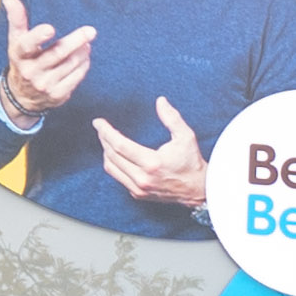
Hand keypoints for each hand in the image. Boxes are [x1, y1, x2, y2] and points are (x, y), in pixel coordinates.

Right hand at [0, 0, 96, 124]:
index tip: (49, 29)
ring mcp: (45, 84)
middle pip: (57, 53)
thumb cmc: (22, 61)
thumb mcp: (16, 41)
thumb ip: (17, 19)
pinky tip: (84, 57)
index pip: (27, 45)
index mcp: (19, 55)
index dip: (38, 36)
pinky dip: (83, 64)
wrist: (22, 95)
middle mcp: (31, 71)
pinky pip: (77, 76)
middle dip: (75, 41)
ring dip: (82, 51)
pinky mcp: (57, 94)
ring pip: (70, 63)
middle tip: (90, 31)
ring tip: (86, 42)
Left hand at [98, 95, 212, 209]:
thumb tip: (160, 101)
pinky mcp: (138, 194)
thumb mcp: (186, 137)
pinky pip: (118, 177)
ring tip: (106, 140)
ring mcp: (139, 188)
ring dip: (106, 152)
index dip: (106, 132)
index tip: (98, 122)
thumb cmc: (192, 162)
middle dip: (103, 139)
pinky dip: (113, 164)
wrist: (197, 189)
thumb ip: (172, 118)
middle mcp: (142, 178)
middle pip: (111, 156)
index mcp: (152, 163)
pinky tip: (115, 155)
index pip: (119, 145)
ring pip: (111, 168)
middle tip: (100, 128)